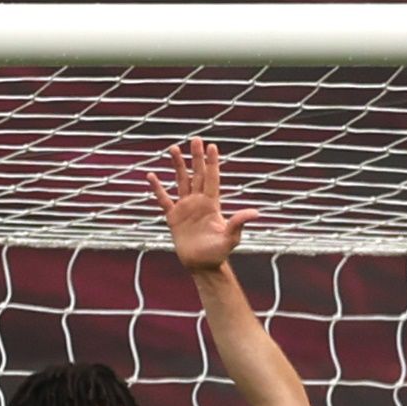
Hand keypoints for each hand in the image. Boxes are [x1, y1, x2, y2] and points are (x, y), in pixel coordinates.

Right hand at [150, 138, 255, 275]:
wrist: (202, 266)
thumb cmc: (218, 253)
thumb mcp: (230, 238)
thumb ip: (238, 223)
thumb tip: (255, 213)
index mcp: (212, 204)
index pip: (211, 179)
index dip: (212, 163)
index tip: (212, 146)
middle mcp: (199, 202)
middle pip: (197, 174)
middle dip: (196, 157)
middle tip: (195, 139)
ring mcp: (185, 208)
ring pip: (181, 181)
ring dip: (177, 165)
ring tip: (173, 149)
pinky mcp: (173, 217)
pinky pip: (164, 199)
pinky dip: (158, 188)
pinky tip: (152, 176)